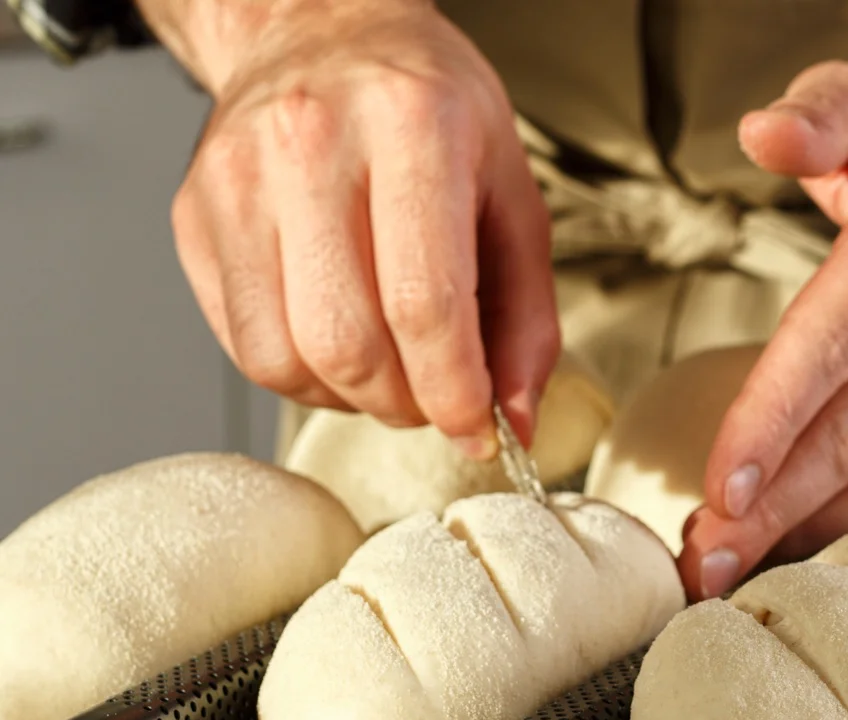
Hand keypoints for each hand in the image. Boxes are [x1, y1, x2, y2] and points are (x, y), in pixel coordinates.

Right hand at [163, 0, 556, 452]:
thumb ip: (527, 315)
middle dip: (404, 403)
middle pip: (348, 343)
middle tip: (434, 396)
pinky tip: (336, 342)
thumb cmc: (428, 109)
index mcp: (410, 126)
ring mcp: (238, 180)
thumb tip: (515, 419)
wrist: (323, 33)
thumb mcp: (512, 194)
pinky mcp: (195, 216)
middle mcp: (311, 145)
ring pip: (287, 358)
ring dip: (350, 398)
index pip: (424, 304)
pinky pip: (245, 346)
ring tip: (388, 367)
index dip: (454, 392)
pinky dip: (301, 377)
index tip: (476, 428)